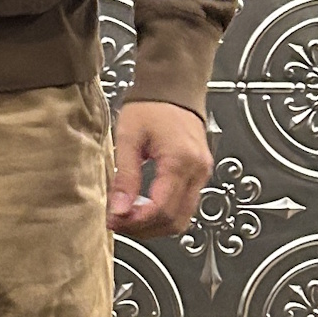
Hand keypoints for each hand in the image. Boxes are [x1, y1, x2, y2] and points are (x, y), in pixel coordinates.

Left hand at [106, 100, 212, 237]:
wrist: (172, 87)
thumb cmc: (151, 105)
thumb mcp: (128, 137)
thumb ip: (125, 175)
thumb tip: (118, 208)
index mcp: (180, 161)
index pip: (162, 209)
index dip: (137, 222)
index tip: (115, 221)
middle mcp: (197, 171)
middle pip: (175, 221)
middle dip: (145, 229)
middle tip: (118, 223)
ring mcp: (202, 173)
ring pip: (183, 218)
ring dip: (155, 225)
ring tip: (127, 216)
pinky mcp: (200, 173)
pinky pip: (186, 205)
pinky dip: (164, 213)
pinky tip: (143, 207)